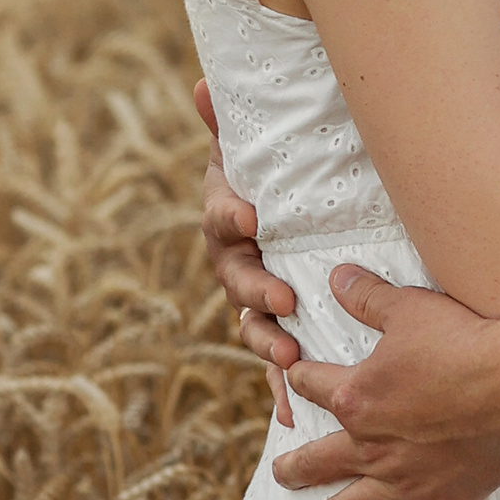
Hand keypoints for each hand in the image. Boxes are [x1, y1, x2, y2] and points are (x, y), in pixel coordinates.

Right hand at [195, 79, 297, 425]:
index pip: (222, 218)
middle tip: (282, 296)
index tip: (250, 216)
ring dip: (268, 344)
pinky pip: (277, 368)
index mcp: (228, 223)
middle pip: (238, 282)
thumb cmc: (270, 185)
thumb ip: (228, 125)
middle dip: (257, 291)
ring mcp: (255, 304)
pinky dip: (283, 393)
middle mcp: (236, 267)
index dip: (231, 217)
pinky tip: (296, 416)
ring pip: (253, 328)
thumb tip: (203, 84)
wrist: (289, 225)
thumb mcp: (251, 154)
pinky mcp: (279, 334)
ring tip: (289, 356)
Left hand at [276, 267, 499, 499]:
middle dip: (292, 469)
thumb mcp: (409, 307)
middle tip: (278, 478)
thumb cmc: (466, 339)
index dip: (296, 377)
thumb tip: (336, 276)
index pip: (310, 386)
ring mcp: (401, 480)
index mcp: (356, 396)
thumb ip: (367, 295)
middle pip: (316, 459)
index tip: (289, 376)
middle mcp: (369, 445)